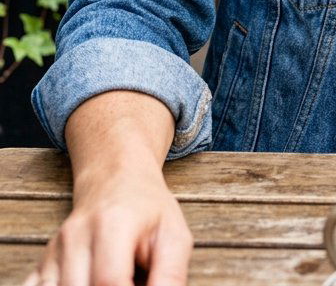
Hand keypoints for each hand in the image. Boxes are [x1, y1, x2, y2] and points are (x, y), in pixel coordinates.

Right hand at [24, 166, 192, 285]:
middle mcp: (75, 236)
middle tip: (130, 280)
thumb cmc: (149, 212)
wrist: (117, 179)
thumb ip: (170, 276)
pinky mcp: (42, 264)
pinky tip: (84, 283)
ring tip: (113, 280)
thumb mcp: (174, 237)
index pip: (108, 281)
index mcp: (112, 224)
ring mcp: (54, 251)